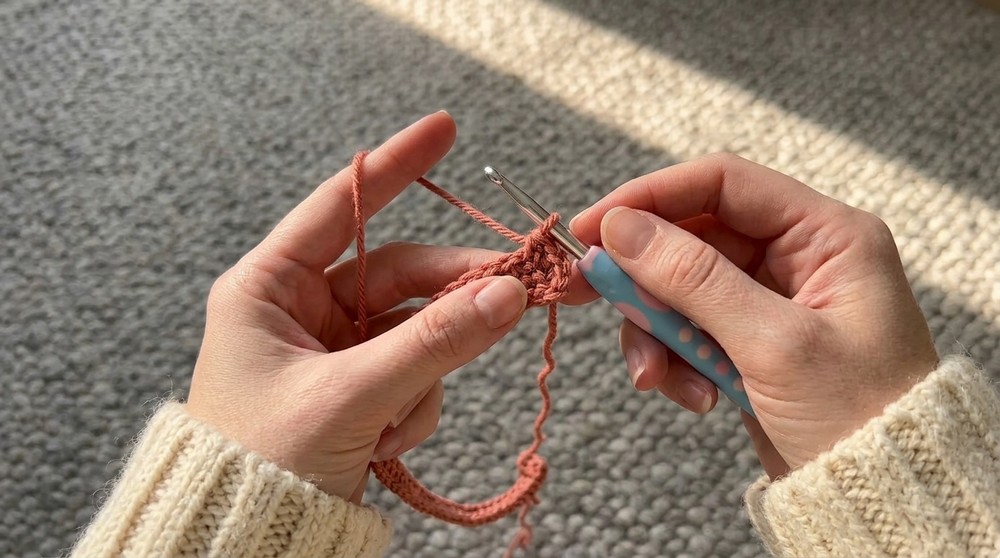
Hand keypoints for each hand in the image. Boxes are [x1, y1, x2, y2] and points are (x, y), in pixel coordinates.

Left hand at [185, 112, 530, 501]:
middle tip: (513, 291)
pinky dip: (416, 404)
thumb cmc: (262, 465)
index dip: (396, 165)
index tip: (444, 128)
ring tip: (399, 418)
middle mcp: (300, 310)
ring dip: (427, 370)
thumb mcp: (349, 397)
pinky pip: (413, 372)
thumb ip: (430, 343)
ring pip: (416, 328)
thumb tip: (506, 293)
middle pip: (398, 274)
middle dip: (450, 292)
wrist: (245, 545)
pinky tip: (388, 440)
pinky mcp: (357, 389)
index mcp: (268, 289)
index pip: (342, 205)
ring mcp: (332, 351)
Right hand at [570, 153, 937, 477]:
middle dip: (641, 276)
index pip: (722, 184)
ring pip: (679, 288)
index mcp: (825, 234)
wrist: (884, 496)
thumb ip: (693, 279)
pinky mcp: (750, 341)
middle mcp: (798, 255)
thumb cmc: (857, 415)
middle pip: (690, 238)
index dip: (650, 197)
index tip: (591, 227)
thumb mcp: (773, 343)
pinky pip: (689, 329)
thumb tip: (620, 228)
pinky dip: (676, 360)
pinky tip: (695, 397)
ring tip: (655, 379)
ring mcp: (771, 300)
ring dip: (657, 331)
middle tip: (584, 292)